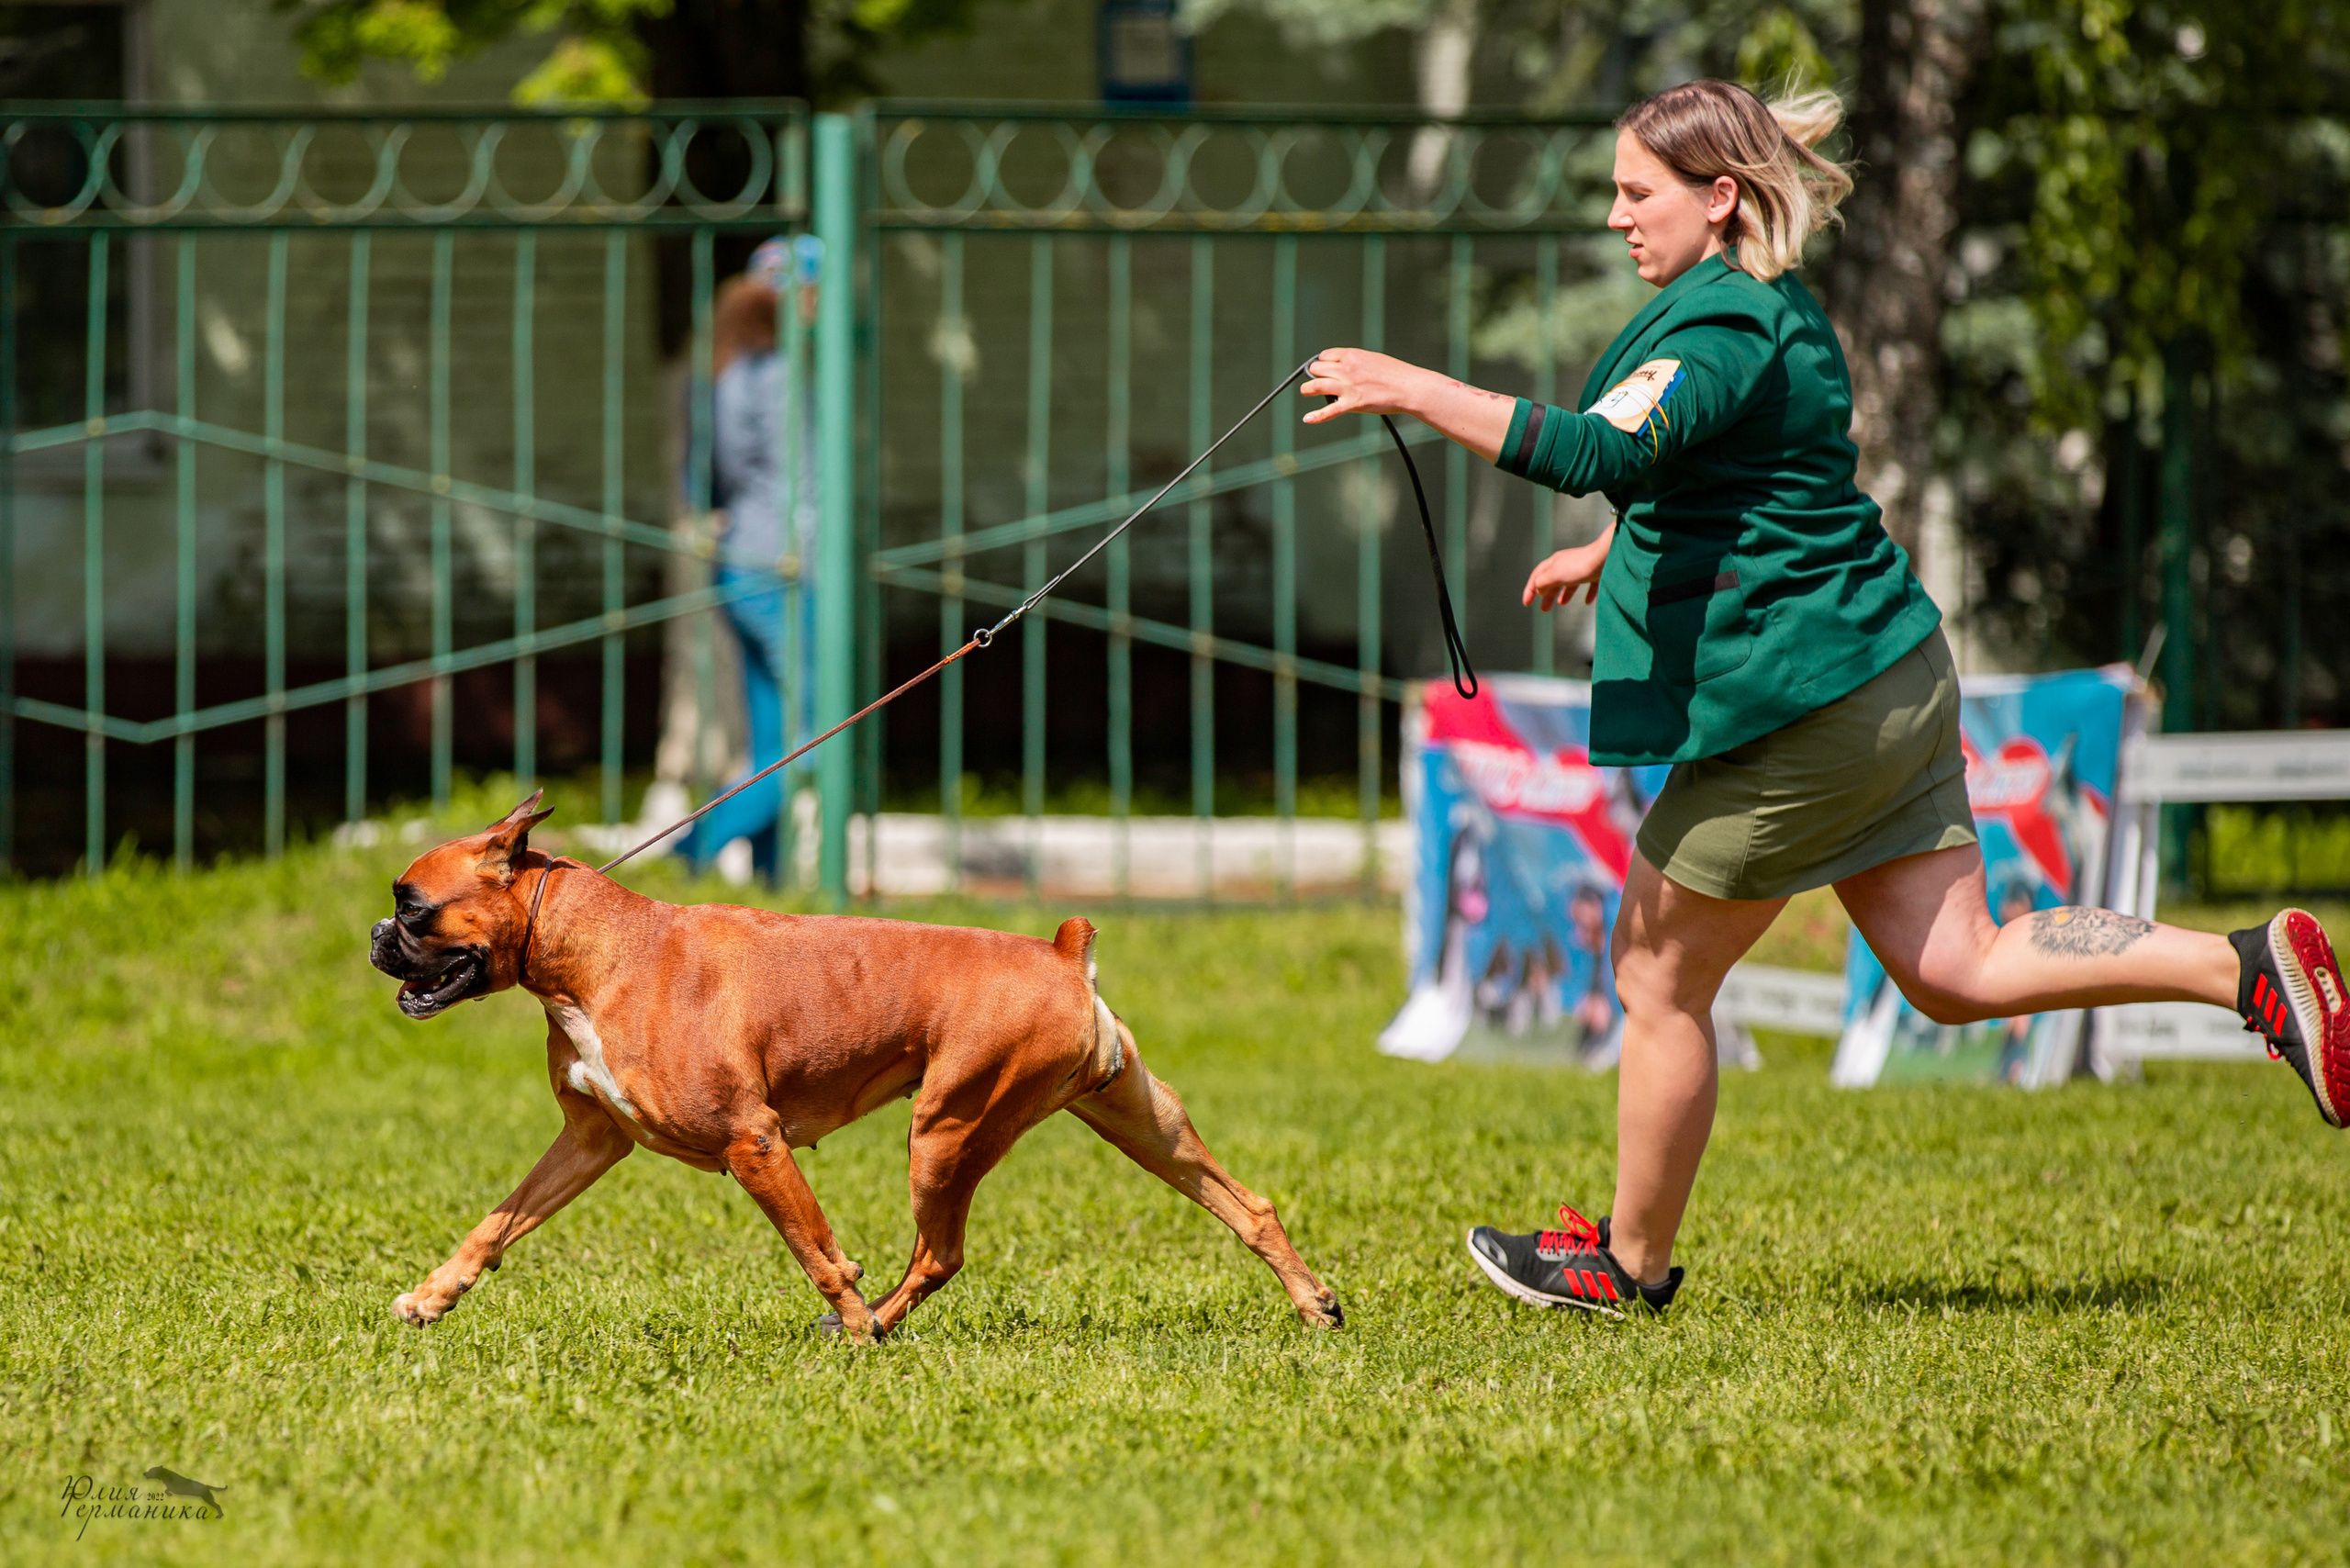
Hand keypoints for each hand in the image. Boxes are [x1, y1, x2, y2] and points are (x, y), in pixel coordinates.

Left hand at [1299, 348, 1441, 424]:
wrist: (1409, 387)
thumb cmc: (1396, 374)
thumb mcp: (1373, 359)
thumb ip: (1357, 362)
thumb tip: (1347, 366)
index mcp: (1352, 355)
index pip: (1325, 356)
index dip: (1322, 363)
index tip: (1324, 369)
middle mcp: (1347, 369)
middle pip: (1317, 369)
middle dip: (1315, 374)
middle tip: (1318, 381)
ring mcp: (1348, 386)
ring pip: (1316, 386)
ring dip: (1308, 389)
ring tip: (1306, 391)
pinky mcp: (1353, 403)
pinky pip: (1329, 411)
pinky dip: (1316, 416)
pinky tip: (1307, 419)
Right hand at [1523, 524, 1614, 610]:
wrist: (1607, 556)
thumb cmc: (1580, 565)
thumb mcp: (1555, 575)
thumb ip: (1543, 582)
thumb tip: (1538, 589)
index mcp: (1554, 563)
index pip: (1537, 576)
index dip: (1530, 590)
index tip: (1526, 604)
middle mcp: (1566, 564)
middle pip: (1553, 580)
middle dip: (1546, 595)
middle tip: (1543, 610)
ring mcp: (1582, 568)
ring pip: (1569, 582)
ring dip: (1563, 594)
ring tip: (1561, 604)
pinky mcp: (1597, 572)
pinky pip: (1590, 584)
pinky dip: (1586, 593)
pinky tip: (1587, 602)